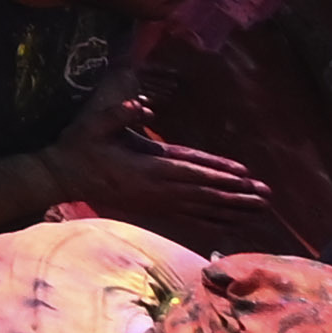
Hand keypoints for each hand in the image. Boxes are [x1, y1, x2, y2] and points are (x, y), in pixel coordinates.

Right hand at [61, 88, 272, 224]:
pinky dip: (215, 222)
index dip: (219, 174)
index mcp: (147, 167)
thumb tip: (143, 107)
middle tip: (267, 197)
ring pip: (203, 209)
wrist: (64, 176)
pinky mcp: (156, 210)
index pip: (190, 172)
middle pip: (205, 194)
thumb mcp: (94, 123)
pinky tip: (234, 225)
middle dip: (238, 196)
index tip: (246, 177)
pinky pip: (191, 219)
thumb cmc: (80, 146)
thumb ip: (118, 114)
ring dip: (233, 211)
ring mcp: (158, 203)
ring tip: (260, 211)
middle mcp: (158, 189)